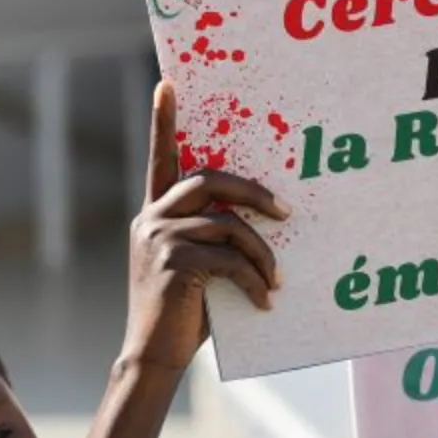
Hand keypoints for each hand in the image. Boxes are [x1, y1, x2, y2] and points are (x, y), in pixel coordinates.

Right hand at [120, 81, 286, 372]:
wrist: (154, 353)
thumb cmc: (184, 312)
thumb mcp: (198, 267)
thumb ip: (214, 238)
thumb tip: (267, 223)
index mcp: (156, 214)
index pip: (160, 159)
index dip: (163, 121)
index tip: (167, 83)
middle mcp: (151, 218)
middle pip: (209, 179)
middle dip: (253, 191)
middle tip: (286, 211)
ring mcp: (159, 238)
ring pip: (227, 224)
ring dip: (262, 253)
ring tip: (277, 280)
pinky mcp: (174, 263)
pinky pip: (230, 260)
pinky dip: (255, 280)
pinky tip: (264, 302)